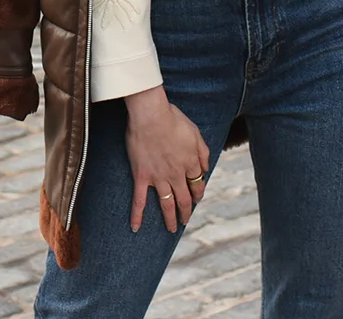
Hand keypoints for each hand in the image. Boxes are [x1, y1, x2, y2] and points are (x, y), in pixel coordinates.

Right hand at [123, 86, 209, 233]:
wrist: (151, 115)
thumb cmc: (173, 119)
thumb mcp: (196, 133)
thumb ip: (203, 153)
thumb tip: (206, 169)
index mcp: (191, 164)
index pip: (197, 184)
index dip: (198, 193)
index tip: (197, 198)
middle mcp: (177, 175)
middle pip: (184, 199)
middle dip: (186, 212)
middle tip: (185, 220)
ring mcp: (159, 178)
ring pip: (167, 204)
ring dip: (170, 218)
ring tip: (172, 228)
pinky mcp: (142, 176)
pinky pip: (139, 199)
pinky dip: (137, 215)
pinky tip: (136, 227)